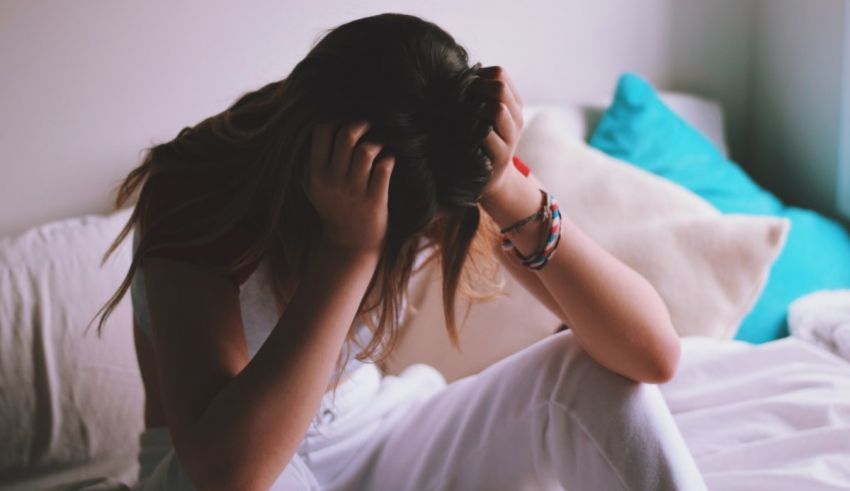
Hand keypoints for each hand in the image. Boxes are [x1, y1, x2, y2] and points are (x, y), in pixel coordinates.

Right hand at [303, 120, 394, 253]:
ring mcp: (355, 192)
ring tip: (379, 148)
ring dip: (377, 143)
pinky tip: (388, 163)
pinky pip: (385, 168)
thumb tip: (328, 125)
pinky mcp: (375, 202)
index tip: (346, 123)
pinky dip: (389, 159)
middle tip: (369, 127)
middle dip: (361, 124)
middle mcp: (333, 182)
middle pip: (346, 136)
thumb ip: (315, 160)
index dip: (336, 121)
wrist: (349, 246)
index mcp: (315, 175)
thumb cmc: (334, 208)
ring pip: (367, 151)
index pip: (322, 132)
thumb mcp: (313, 187)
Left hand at [467, 65, 524, 200]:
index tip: (465, 89)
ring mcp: (511, 138)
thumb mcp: (483, 114)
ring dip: (474, 110)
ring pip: (497, 109)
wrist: (491, 177)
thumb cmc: (480, 139)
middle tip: (461, 101)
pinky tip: (461, 135)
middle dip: (475, 89)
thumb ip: (478, 94)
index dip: (478, 76)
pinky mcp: (500, 156)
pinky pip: (485, 134)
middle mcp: (517, 119)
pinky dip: (470, 131)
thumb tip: (457, 72)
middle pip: (499, 88)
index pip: (500, 74)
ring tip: (463, 118)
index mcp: (514, 104)